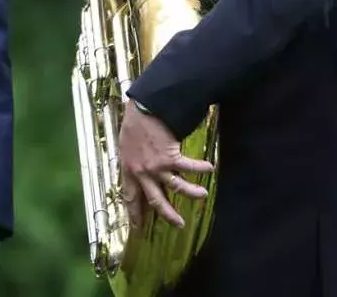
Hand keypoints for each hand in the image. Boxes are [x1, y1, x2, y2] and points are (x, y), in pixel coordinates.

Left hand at [117, 101, 212, 228]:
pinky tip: (210, 167)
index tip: (138, 227)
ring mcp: (156, 166)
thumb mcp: (126, 144)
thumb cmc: (133, 122)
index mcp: (129, 168)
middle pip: (155, 200)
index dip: (134, 212)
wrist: (143, 108)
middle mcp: (142, 172)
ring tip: (203, 195)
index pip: (130, 196)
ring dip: (192, 192)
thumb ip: (133, 158)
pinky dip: (200, 168)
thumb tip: (141, 166)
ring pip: (177, 188)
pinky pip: (188, 167)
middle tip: (179, 224)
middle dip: (168, 214)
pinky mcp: (170, 157)